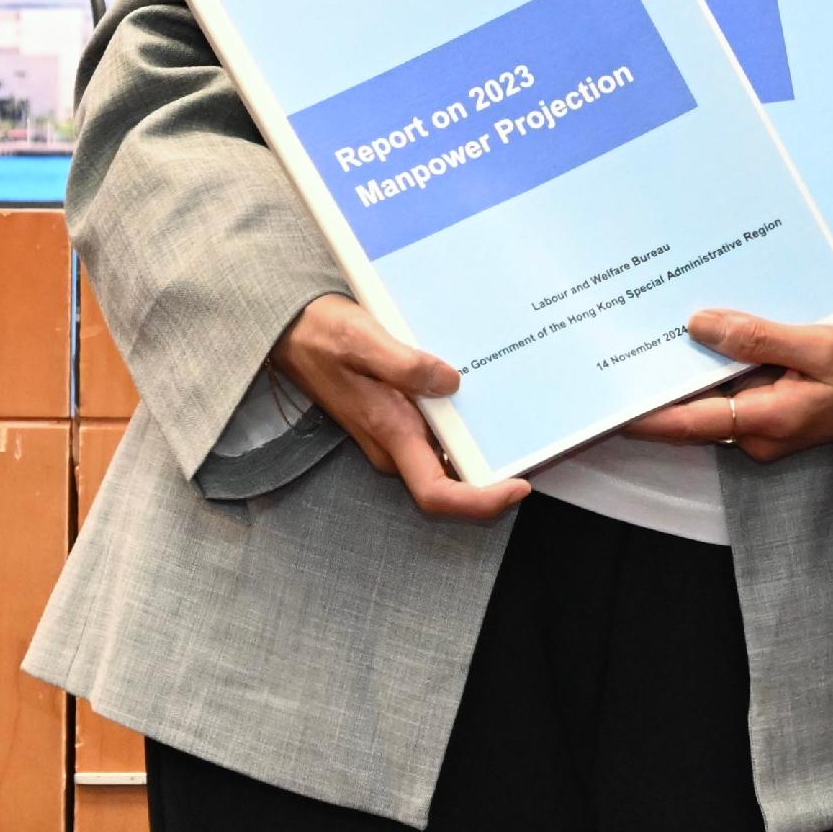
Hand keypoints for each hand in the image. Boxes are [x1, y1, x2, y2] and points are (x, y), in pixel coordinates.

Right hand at [269, 293, 529, 520]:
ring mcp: (397, 434)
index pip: (437, 492)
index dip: (479, 501)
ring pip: (448, 458)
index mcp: (390, 433)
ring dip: (483, 449)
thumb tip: (450, 381)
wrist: (293, 331)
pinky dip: (466, 427)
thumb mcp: (362, 340)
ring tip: (524, 419)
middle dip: (495, 474)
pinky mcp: (398, 418)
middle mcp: (396, 444)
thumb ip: (403, 364)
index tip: (518, 486)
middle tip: (539, 445)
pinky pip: (439, 435)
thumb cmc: (323, 335)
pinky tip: (488, 399)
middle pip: (452, 481)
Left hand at [616, 314, 832, 459]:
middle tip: (620, 349)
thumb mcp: (821, 345)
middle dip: (659, 385)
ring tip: (655, 334)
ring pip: (715, 400)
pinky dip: (720, 369)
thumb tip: (700, 325)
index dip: (642, 415)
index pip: (688, 423)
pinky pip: (736, 393)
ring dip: (690, 372)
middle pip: (695, 412)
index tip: (603, 403)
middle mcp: (759, 434)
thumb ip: (759, 337)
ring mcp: (767, 427)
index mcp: (768, 421)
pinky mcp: (777, 413)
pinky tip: (711, 336)